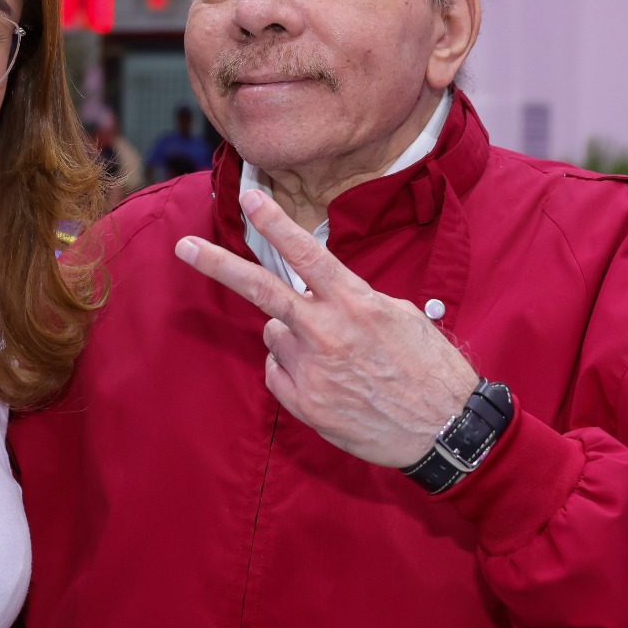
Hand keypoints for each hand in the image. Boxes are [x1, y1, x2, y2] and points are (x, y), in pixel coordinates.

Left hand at [175, 188, 478, 467]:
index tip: (249, 197)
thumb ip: (350, 300)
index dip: (274, 222)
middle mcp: (326, 332)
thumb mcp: (398, 316)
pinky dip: (292, 370)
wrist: (443, 430)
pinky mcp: (303, 403)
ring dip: (292, 337)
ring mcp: (311, 369)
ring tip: (336, 357)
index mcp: (355, 303)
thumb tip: (316, 296)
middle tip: (183, 247)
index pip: (306, 254)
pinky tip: (329, 382)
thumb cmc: (428, 368)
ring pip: (274, 334)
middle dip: (217, 265)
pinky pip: (277, 371)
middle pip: (261, 290)